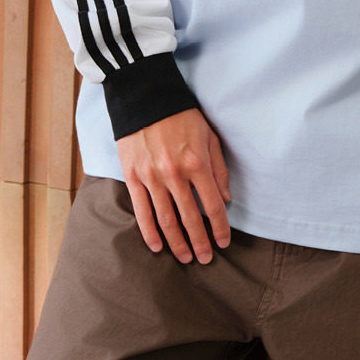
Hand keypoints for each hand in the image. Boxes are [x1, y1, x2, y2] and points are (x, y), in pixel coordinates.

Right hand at [116, 108, 231, 262]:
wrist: (145, 99)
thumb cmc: (182, 116)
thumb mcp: (209, 137)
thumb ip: (218, 170)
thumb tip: (226, 200)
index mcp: (197, 163)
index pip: (213, 206)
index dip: (220, 228)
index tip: (224, 243)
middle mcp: (175, 174)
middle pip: (190, 218)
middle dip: (200, 242)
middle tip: (205, 260)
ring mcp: (152, 177)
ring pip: (166, 220)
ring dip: (177, 243)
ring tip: (185, 258)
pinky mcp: (133, 176)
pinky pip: (142, 211)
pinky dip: (149, 232)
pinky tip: (157, 246)